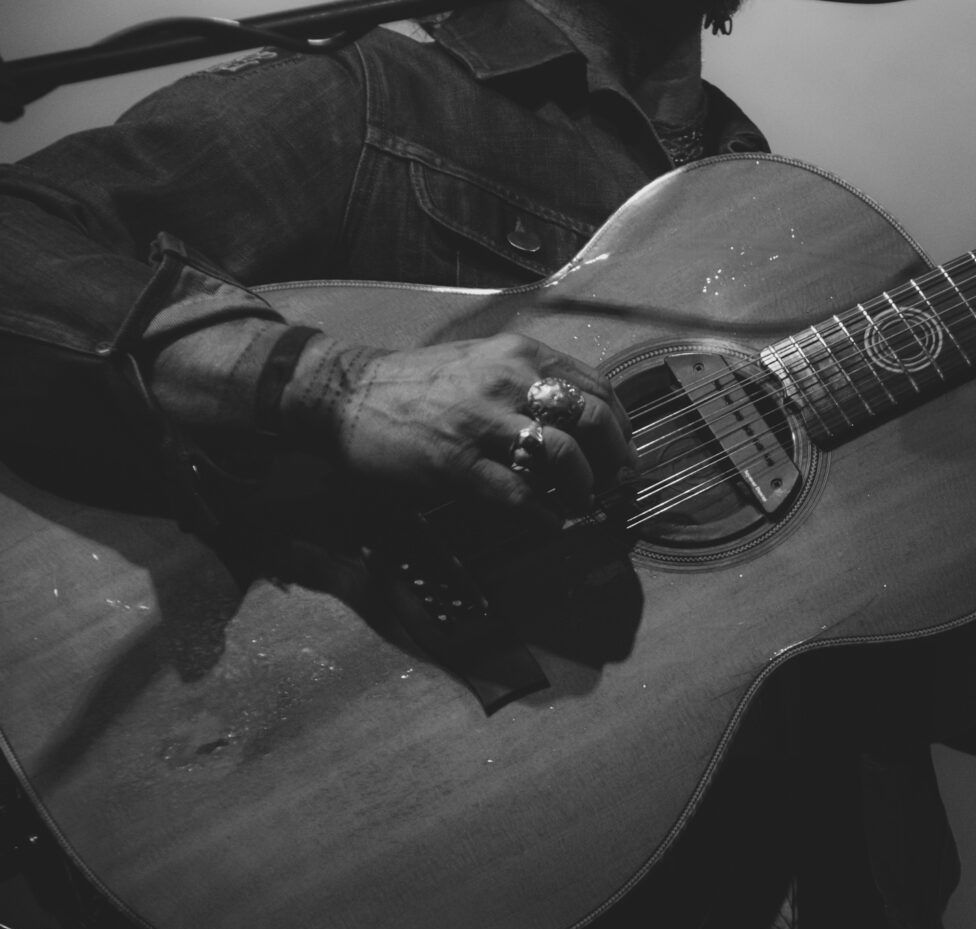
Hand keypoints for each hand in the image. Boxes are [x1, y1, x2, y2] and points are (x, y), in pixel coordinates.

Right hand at [287, 333, 634, 524]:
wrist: (349, 394)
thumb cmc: (422, 383)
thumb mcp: (485, 363)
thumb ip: (531, 382)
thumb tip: (581, 421)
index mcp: (522, 356)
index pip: (598, 388)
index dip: (621, 427)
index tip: (623, 453)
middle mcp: (508, 381)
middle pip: (592, 419)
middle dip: (614, 460)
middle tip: (614, 486)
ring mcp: (481, 421)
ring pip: (561, 455)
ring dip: (580, 488)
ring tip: (577, 504)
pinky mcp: (454, 461)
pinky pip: (516, 494)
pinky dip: (542, 516)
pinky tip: (546, 523)